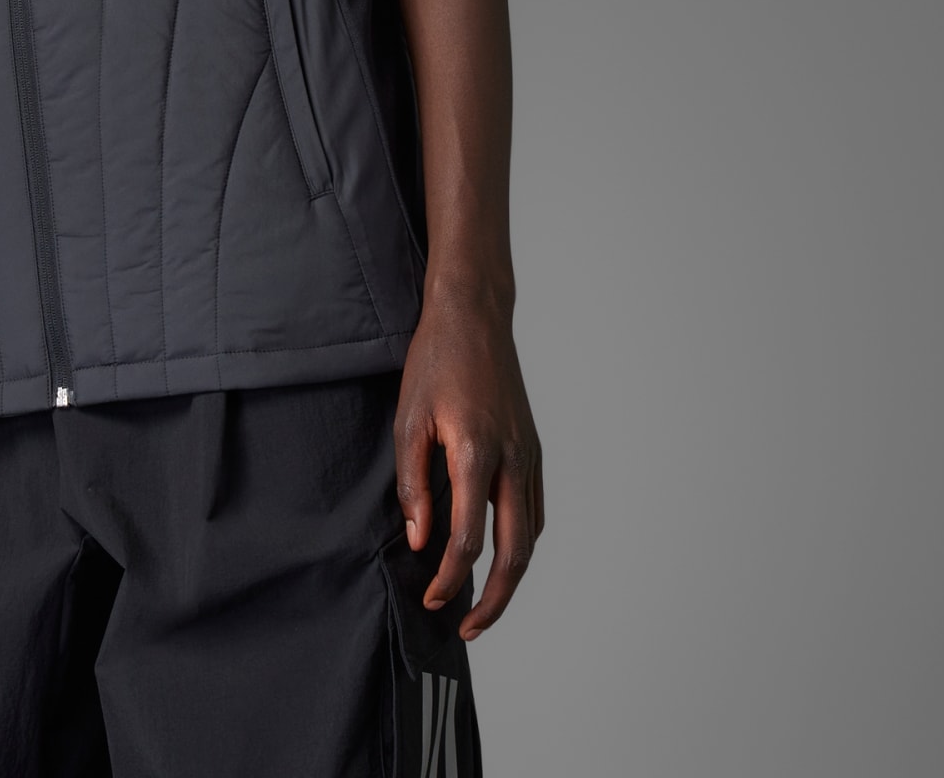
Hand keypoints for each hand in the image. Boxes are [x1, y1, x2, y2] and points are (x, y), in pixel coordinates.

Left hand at [394, 282, 543, 640]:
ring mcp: (529, 454)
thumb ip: (412, 483)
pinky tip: (501, 551)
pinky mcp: (534, 448)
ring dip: (511, 576)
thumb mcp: (408, 419)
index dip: (449, 578)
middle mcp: (512, 459)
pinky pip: (534, 509)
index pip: (467, 538)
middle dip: (494, 600)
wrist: (475, 315)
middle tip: (468, 628)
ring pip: (531, 535)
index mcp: (476, 452)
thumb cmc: (435, 360)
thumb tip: (419, 538)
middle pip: (514, 552)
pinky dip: (522, 541)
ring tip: (484, 602)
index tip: (430, 597)